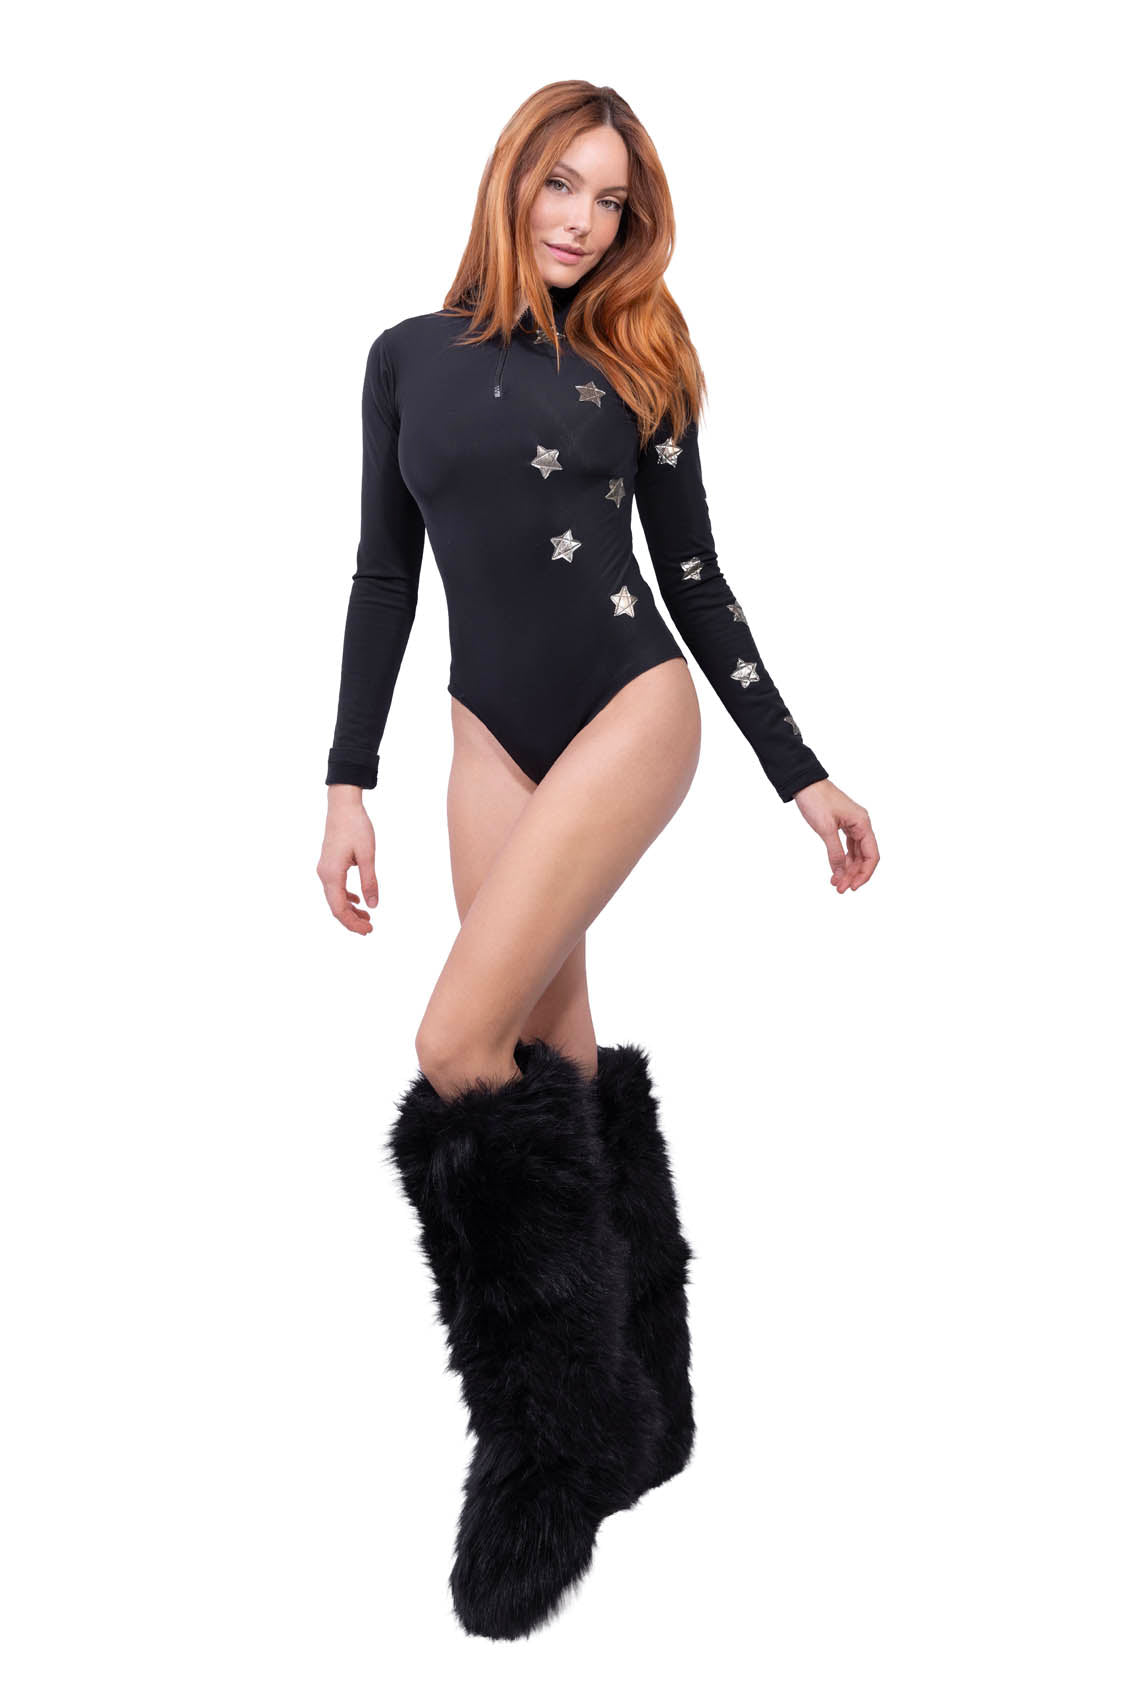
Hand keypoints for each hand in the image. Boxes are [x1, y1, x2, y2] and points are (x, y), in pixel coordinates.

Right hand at [317, 788, 379, 932]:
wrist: (343, 806)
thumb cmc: (356, 827)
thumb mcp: (368, 855)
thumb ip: (370, 882)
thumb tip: (373, 905)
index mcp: (332, 874)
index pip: (339, 909)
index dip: (353, 923)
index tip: (368, 930)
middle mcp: (324, 874)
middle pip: (335, 906)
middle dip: (352, 920)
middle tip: (370, 928)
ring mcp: (325, 869)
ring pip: (335, 898)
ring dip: (350, 909)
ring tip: (367, 917)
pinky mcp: (329, 864)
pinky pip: (335, 887)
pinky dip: (346, 897)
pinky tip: (358, 900)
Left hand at [792, 779, 878, 892]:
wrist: (804, 783)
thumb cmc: (816, 800)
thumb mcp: (825, 829)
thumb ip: (834, 852)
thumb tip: (840, 872)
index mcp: (862, 823)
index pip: (872, 855)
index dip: (864, 873)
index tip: (853, 886)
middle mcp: (861, 824)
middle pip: (864, 856)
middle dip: (853, 874)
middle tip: (840, 888)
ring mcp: (852, 825)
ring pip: (855, 853)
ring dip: (847, 869)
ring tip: (836, 883)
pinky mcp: (843, 825)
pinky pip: (848, 847)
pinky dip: (842, 859)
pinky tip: (835, 870)